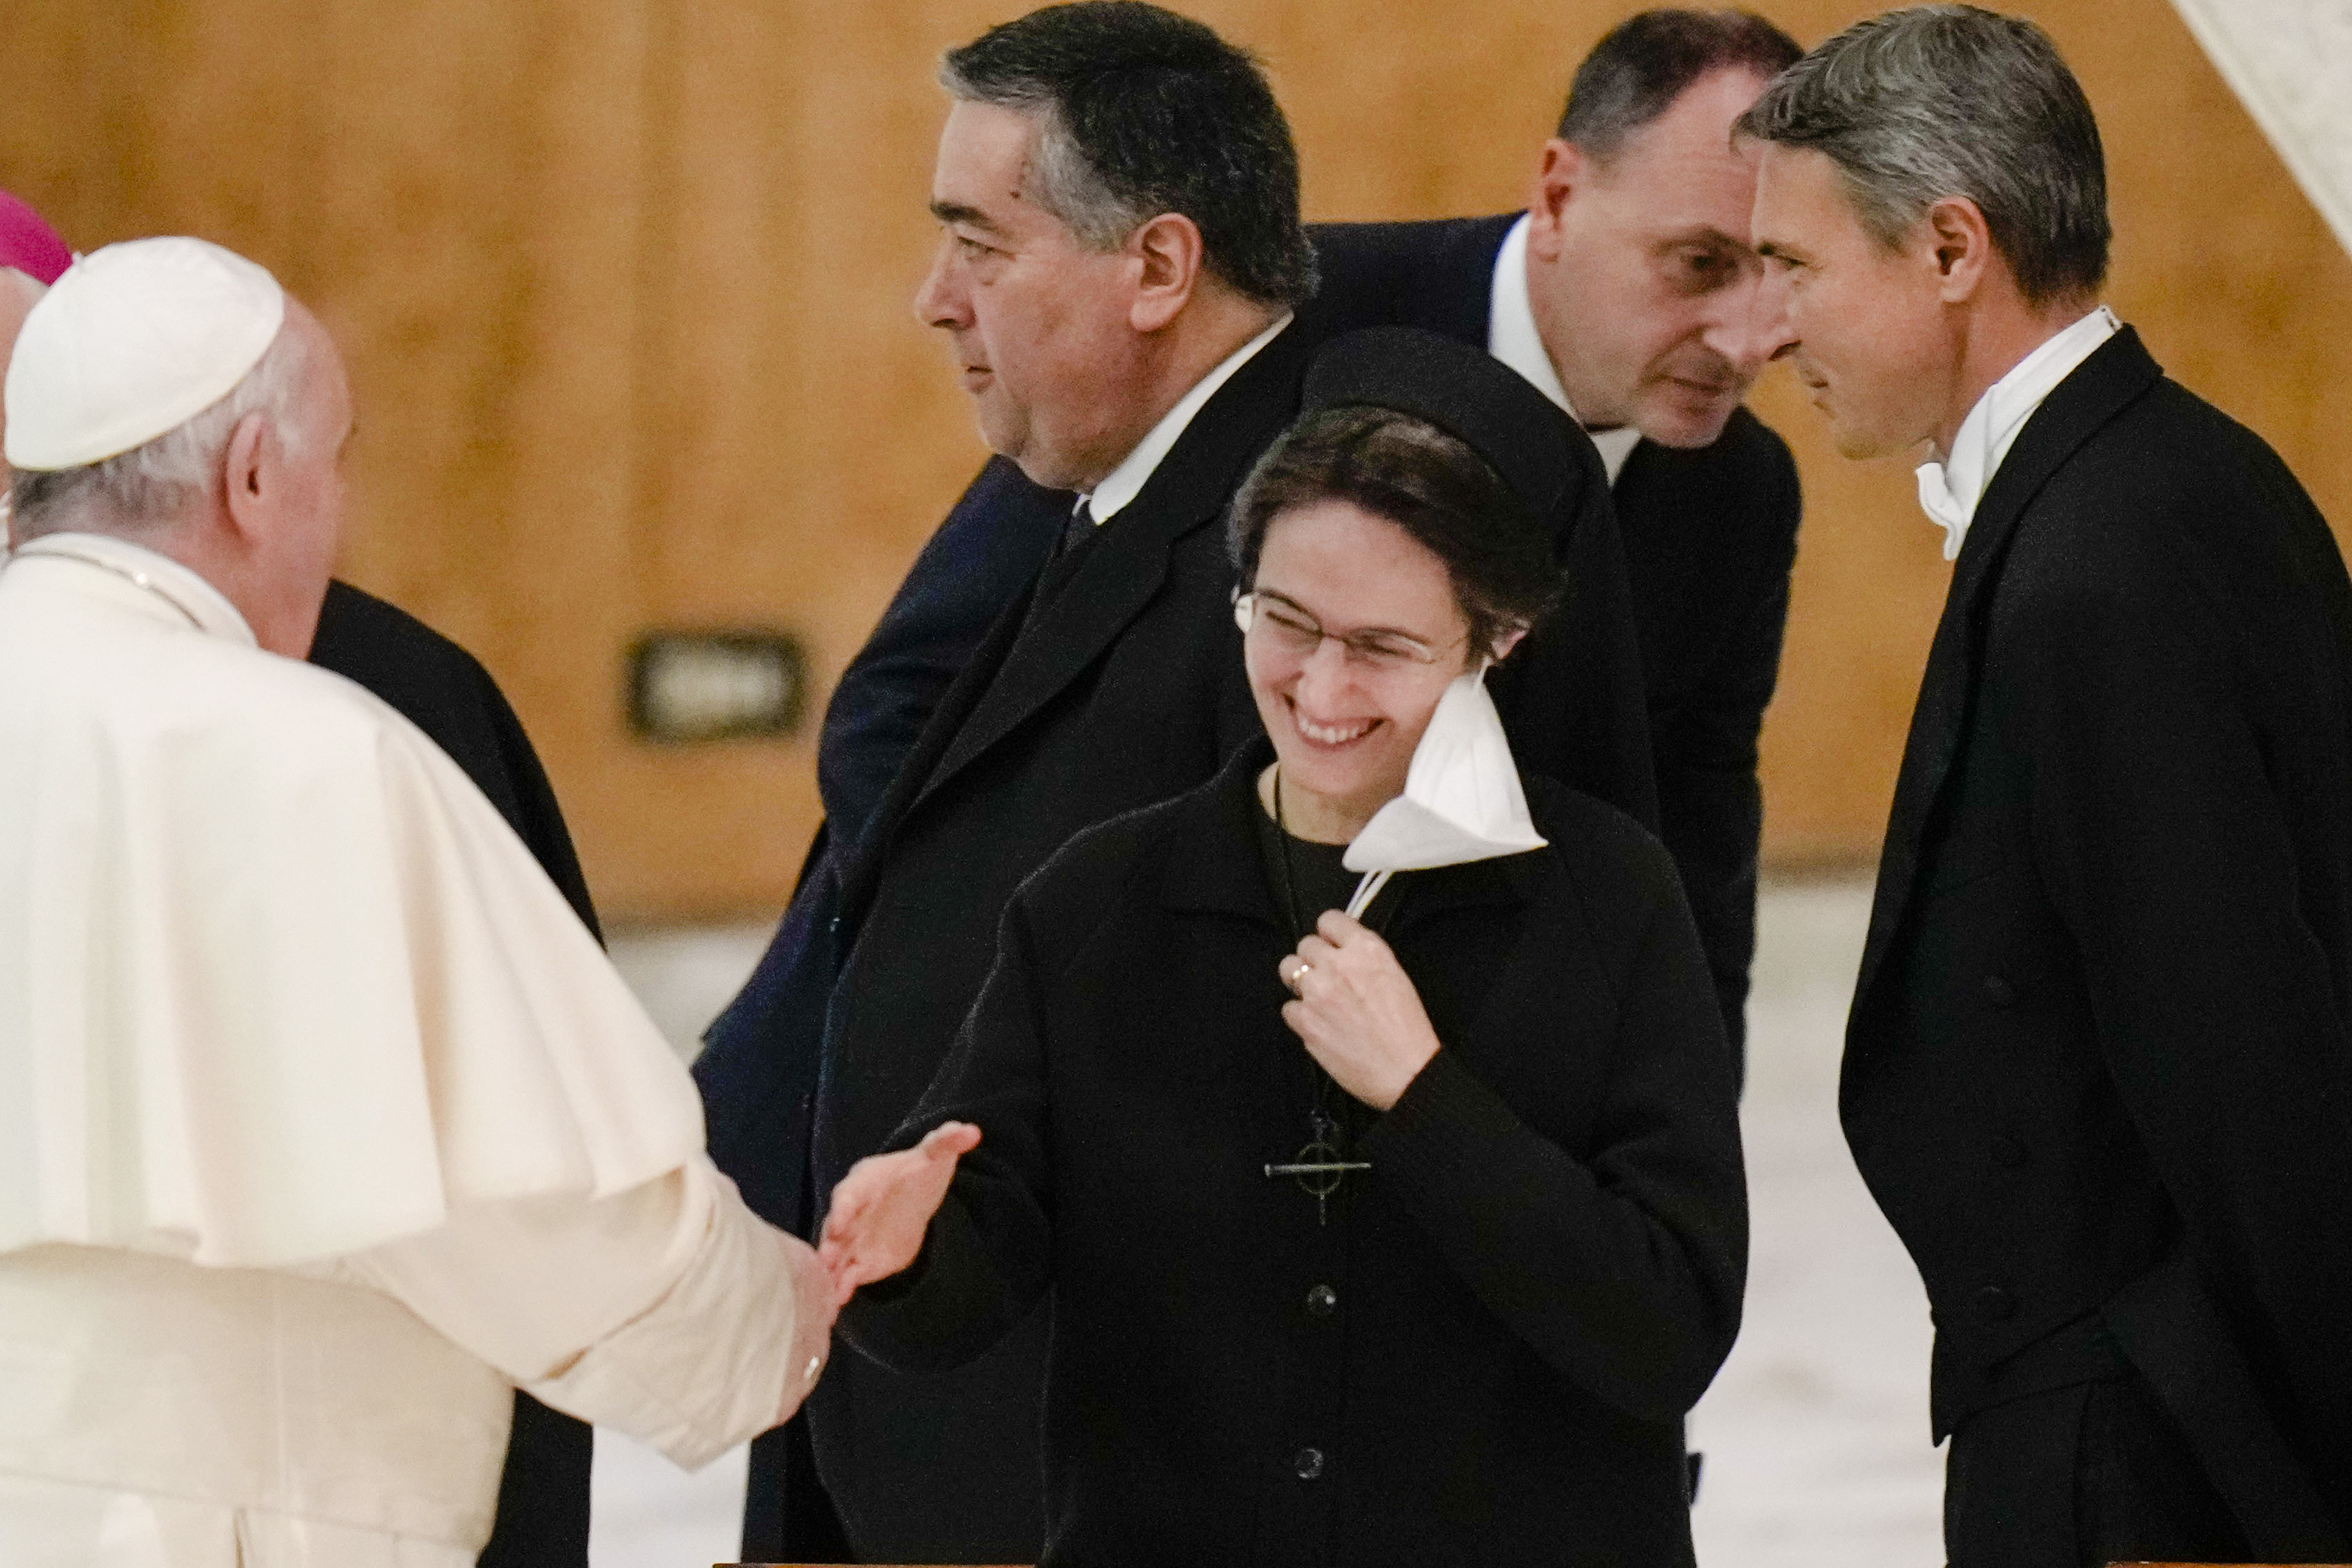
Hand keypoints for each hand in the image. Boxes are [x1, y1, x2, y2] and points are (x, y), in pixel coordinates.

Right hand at [816, 1121, 981, 1306]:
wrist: (917, 1193)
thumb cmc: (920, 1170)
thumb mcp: (936, 1153)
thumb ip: (948, 1141)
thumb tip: (972, 1131)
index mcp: (863, 1182)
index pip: (848, 1194)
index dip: (843, 1209)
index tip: (841, 1225)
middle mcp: (853, 1212)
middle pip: (835, 1228)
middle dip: (830, 1244)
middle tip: (826, 1260)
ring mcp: (855, 1238)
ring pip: (838, 1254)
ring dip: (832, 1270)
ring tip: (828, 1290)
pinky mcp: (863, 1259)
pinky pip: (850, 1274)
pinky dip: (843, 1287)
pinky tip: (838, 1303)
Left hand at [1279, 910, 1441, 1110]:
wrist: (1407, 1072)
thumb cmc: (1408, 1030)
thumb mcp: (1396, 977)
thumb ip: (1365, 958)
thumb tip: (1341, 952)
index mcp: (1368, 950)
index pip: (1330, 920)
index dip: (1329, 934)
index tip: (1331, 945)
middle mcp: (1339, 965)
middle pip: (1305, 944)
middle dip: (1314, 959)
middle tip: (1327, 977)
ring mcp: (1318, 993)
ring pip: (1288, 968)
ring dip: (1299, 980)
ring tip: (1315, 996)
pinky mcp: (1305, 1022)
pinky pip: (1288, 1007)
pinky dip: (1300, 1015)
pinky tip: (1319, 1024)